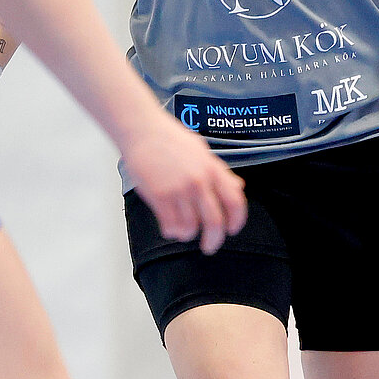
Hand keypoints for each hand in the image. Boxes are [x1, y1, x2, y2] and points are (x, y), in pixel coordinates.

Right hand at [122, 117, 247, 254]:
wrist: (141, 131)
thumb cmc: (169, 138)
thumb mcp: (202, 151)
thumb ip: (220, 172)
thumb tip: (237, 187)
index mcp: (212, 169)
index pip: (235, 202)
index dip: (236, 221)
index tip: (231, 230)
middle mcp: (199, 181)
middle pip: (214, 222)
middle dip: (214, 240)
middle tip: (209, 246)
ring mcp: (179, 190)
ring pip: (190, 228)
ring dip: (187, 234)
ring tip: (182, 229)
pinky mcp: (160, 196)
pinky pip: (170, 226)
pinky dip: (171, 231)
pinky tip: (169, 225)